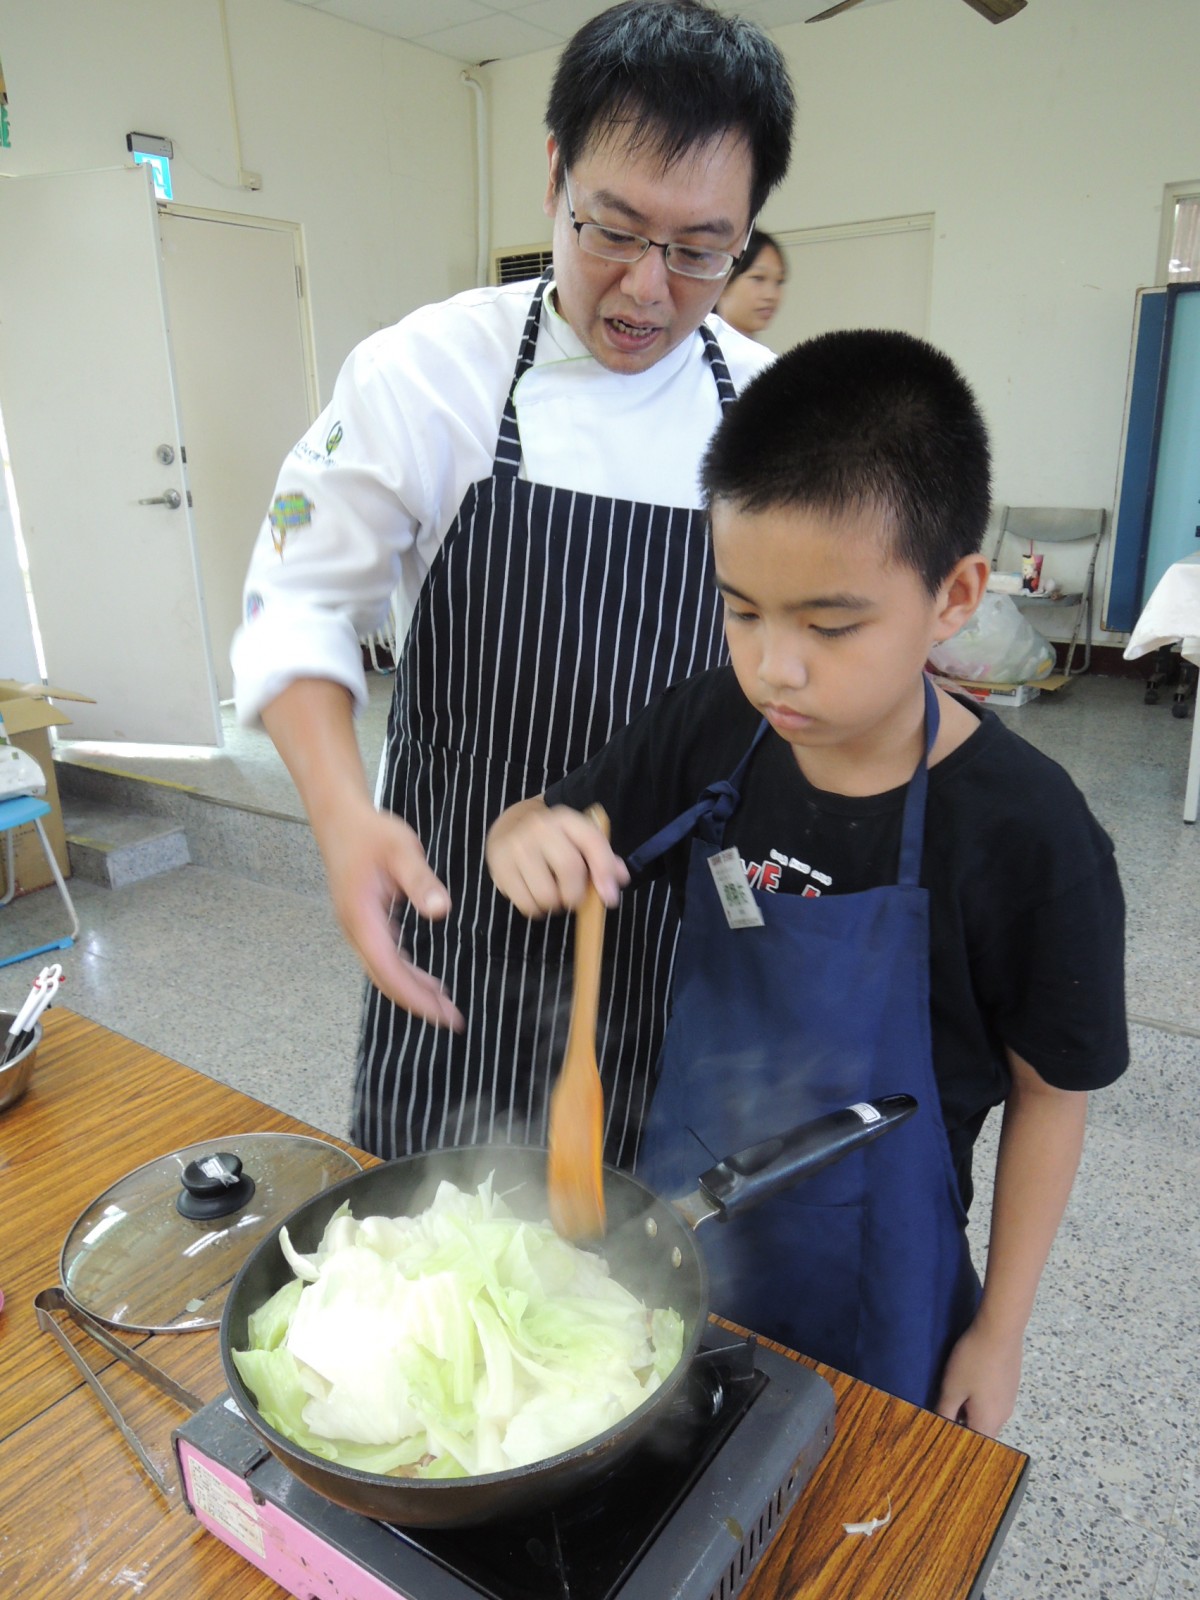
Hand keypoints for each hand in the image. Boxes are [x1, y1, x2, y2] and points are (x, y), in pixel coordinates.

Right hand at [318, 796, 463, 1029]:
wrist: (339, 818)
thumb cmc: (371, 832)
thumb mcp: (402, 850)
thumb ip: (421, 881)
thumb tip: (440, 911)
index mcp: (361, 918)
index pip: (389, 970)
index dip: (415, 995)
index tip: (441, 1013)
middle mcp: (355, 930)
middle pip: (386, 979)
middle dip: (417, 1002)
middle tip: (451, 1020)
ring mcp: (357, 928)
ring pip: (384, 971)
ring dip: (412, 990)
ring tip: (444, 1005)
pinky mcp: (363, 923)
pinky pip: (384, 958)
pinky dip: (405, 973)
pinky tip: (425, 980)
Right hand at [487, 800, 628, 917]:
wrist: (510, 827)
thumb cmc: (554, 840)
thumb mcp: (578, 839)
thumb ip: (602, 858)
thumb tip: (620, 878)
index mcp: (566, 819)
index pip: (592, 842)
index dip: (604, 872)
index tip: (610, 899)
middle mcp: (540, 827)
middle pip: (569, 869)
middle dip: (577, 895)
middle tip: (573, 898)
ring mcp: (517, 846)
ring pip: (547, 894)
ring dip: (555, 905)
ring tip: (552, 894)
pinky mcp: (500, 866)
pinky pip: (526, 904)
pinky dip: (536, 909)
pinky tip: (535, 894)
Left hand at [934, 1315, 1022, 1437]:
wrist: (1000, 1330)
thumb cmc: (973, 1361)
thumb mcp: (952, 1387)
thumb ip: (946, 1411)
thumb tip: (941, 1428)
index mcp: (989, 1422)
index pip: (974, 1445)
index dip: (957, 1443)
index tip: (942, 1435)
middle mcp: (1003, 1416)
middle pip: (982, 1432)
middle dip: (964, 1427)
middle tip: (944, 1414)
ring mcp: (1009, 1400)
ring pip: (988, 1416)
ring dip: (972, 1412)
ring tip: (954, 1397)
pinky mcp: (1011, 1385)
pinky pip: (994, 1402)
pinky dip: (981, 1400)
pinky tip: (970, 1383)